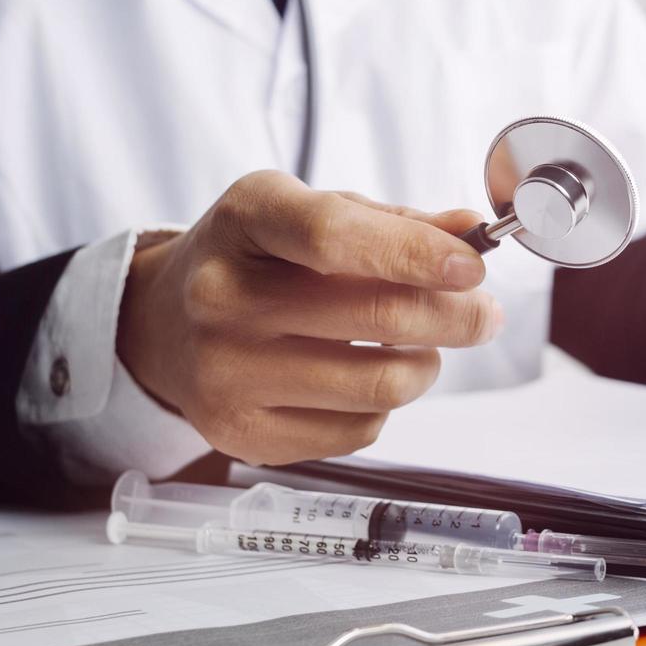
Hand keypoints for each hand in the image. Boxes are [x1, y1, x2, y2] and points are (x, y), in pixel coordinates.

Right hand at [116, 171, 501, 465]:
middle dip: (455, 316)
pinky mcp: (242, 434)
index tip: (472, 267)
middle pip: (377, 315)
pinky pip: (360, 430)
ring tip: (420, 345)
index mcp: (245, 220)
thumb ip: (394, 222)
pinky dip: (384, 405)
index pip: (333, 236)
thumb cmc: (256, 259)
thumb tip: (470, 234)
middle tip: (482, 313)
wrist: (164, 323)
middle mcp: (222, 297)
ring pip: (381, 384)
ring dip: (426, 364)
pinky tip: (366, 376)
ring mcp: (226, 373)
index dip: (416, 253)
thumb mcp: (309, 211)